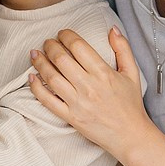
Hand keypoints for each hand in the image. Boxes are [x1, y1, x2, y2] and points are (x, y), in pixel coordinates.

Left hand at [29, 25, 149, 160]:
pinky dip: (36, 88)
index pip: (79, 47)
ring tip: (35, 54)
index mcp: (103, 74)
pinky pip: (48, 101)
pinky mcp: (70, 117)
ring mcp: (78, 103)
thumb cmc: (130, 104)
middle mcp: (89, 87)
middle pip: (61, 59)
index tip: (62, 33)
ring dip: (40, 63)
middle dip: (50, 46)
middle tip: (47, 42)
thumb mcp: (132, 73)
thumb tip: (112, 29)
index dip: (66, 35)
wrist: (129, 135)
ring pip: (51, 78)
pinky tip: (31, 77)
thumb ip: (123, 49)